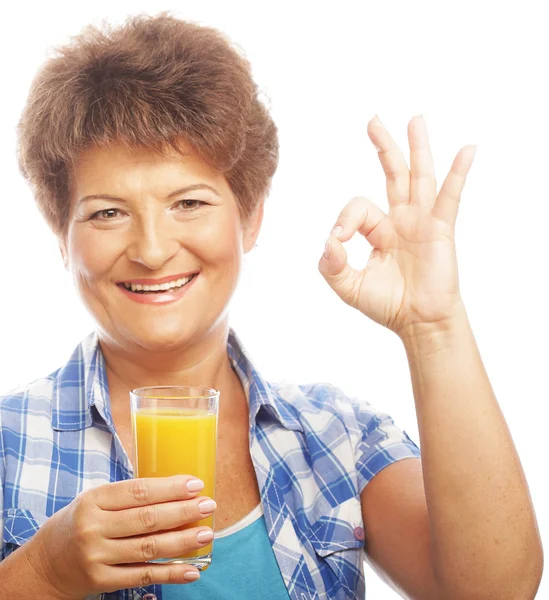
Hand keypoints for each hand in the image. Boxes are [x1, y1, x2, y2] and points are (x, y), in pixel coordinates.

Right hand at [27, 475, 215, 597]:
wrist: (45, 564)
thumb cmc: (80, 523)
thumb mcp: (96, 501)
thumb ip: (129, 497)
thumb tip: (177, 491)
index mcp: (94, 500)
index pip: (139, 492)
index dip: (170, 488)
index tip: (196, 485)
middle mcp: (94, 527)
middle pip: (147, 519)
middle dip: (183, 512)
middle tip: (209, 506)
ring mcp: (97, 556)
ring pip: (149, 548)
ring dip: (183, 541)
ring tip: (206, 534)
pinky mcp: (101, 581)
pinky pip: (142, 576)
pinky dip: (170, 573)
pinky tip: (192, 570)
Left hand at [319, 115, 475, 338]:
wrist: (417, 322)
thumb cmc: (386, 304)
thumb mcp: (348, 286)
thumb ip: (331, 264)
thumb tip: (330, 240)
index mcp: (378, 230)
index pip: (357, 208)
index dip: (345, 219)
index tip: (339, 241)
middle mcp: (400, 220)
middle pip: (392, 174)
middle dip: (383, 147)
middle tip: (373, 120)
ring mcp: (422, 222)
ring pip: (419, 177)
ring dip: (417, 147)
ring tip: (415, 119)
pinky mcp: (441, 230)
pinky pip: (450, 197)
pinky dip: (457, 174)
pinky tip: (467, 150)